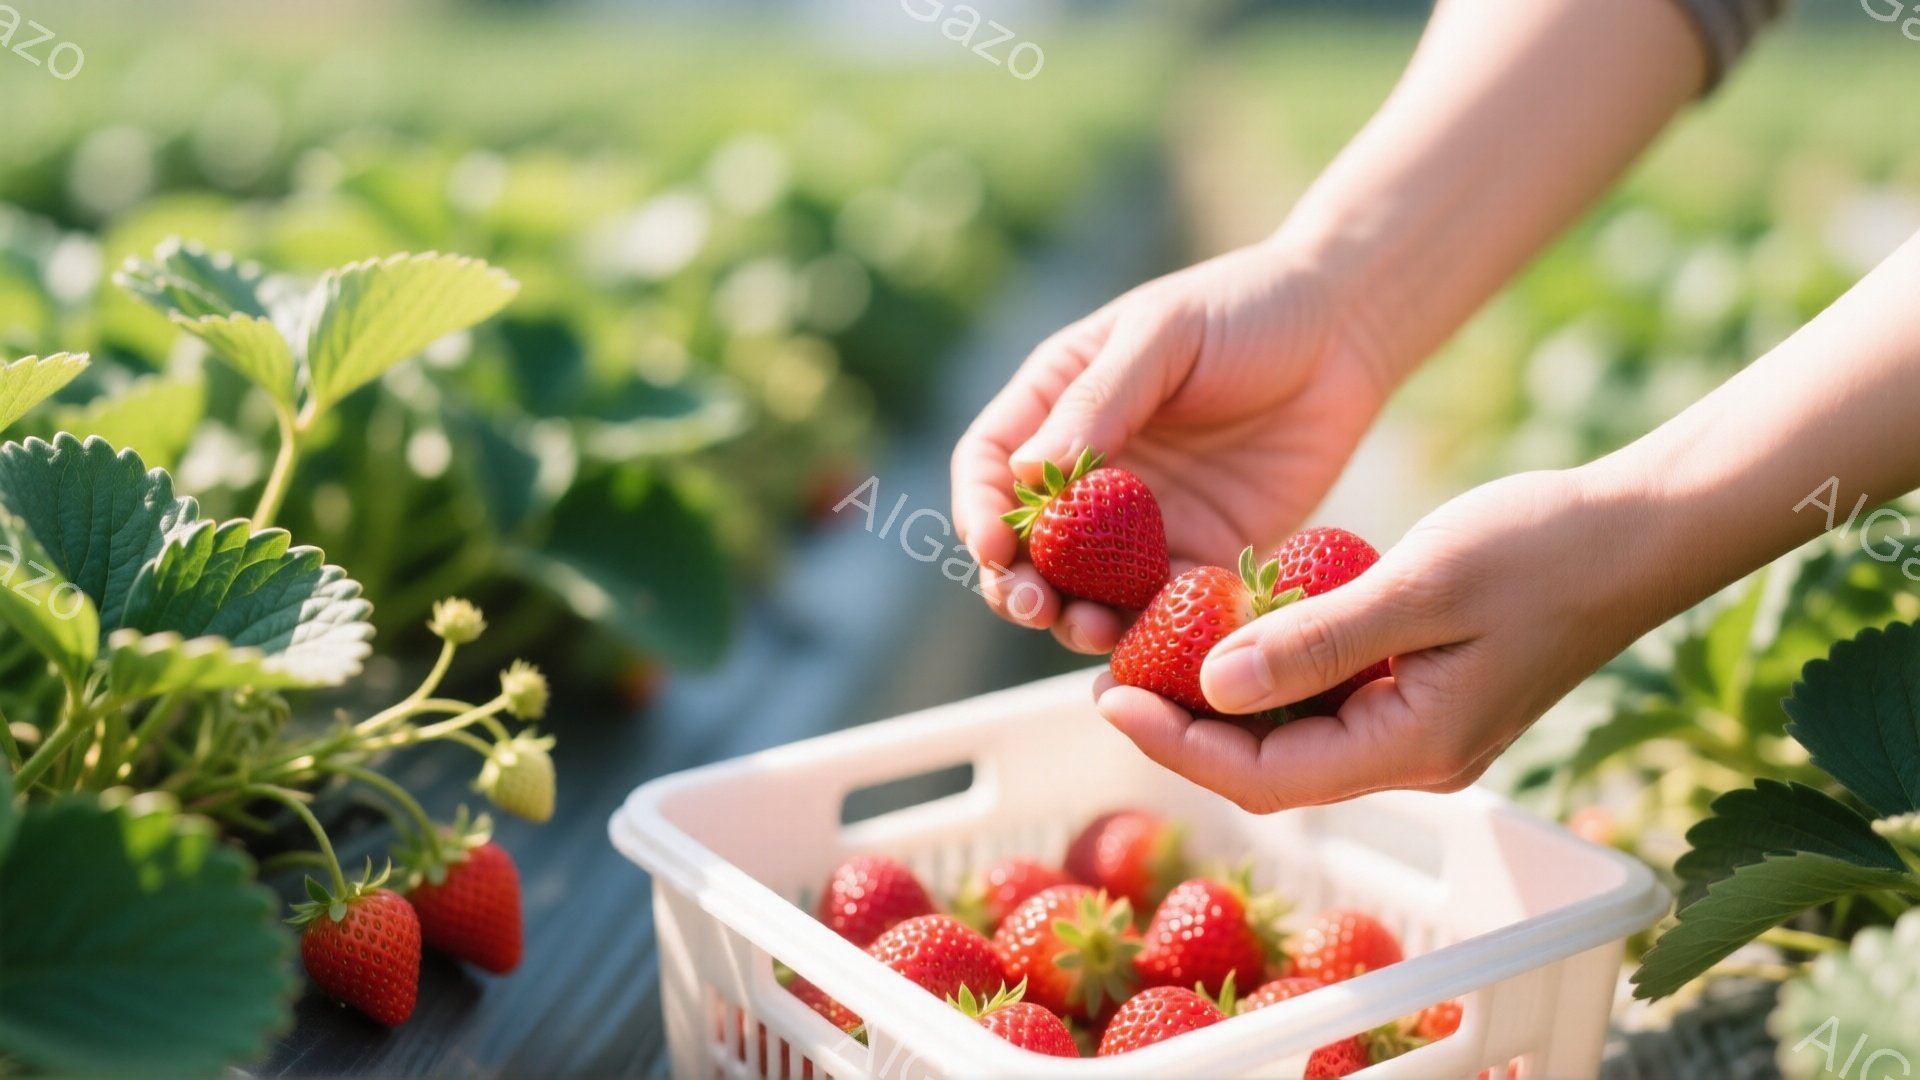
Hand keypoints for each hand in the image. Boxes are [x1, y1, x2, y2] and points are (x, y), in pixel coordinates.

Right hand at [951, 239, 1397, 653]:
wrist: (1345, 333)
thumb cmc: (1246, 309)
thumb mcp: (1164, 336)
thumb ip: (1099, 401)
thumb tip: (1028, 471)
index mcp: (1056, 405)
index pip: (988, 466)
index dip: (979, 510)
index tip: (993, 547)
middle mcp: (1088, 471)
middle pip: (1027, 544)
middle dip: (1018, 583)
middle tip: (1033, 606)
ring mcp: (1141, 520)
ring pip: (1087, 587)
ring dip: (1078, 616)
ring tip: (1093, 629)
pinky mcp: (1200, 553)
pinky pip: (1164, 605)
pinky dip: (1155, 629)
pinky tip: (1164, 641)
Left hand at [1094, 469, 1673, 812]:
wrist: (1643, 531)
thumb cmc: (1542, 547)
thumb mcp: (1420, 584)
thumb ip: (1316, 641)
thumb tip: (1210, 686)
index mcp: (1413, 746)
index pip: (1262, 776)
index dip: (1175, 743)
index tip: (1104, 695)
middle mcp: (1413, 756)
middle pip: (1270, 767)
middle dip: (1185, 727)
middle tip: (1110, 673)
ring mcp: (1423, 730)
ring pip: (1296, 735)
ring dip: (1224, 701)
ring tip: (1149, 651)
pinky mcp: (1427, 694)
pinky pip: (1330, 702)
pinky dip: (1275, 673)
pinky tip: (1231, 629)